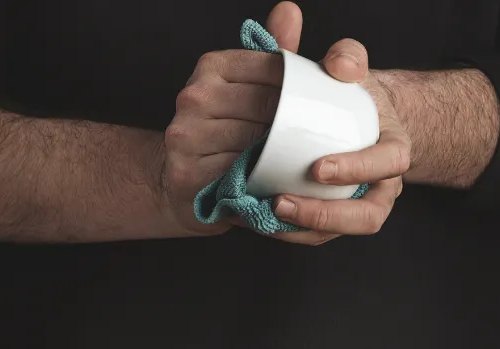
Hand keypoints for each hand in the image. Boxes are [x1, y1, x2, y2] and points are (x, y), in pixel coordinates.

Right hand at [158, 3, 300, 235]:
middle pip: (267, 108)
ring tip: (298, 162)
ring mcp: (185, 134)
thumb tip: (290, 9)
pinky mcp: (185, 172)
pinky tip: (274, 181)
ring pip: (255, 142)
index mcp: (212, 66)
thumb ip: (275, 50)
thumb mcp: (252, 85)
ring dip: (282, 154)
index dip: (302, 92)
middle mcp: (193, 96)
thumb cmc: (228, 129)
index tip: (317, 110)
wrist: (181, 181)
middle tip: (318, 141)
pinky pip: (239, 175)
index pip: (275, 71)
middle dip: (295, 124)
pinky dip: (261, 179)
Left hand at [268, 36, 411, 244]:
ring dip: (301, 229)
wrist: (353, 117)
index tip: (318, 167)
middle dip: (325, 215)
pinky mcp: (332, 218)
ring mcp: (357, 205)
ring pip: (338, 232)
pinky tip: (255, 219)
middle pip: (367, 216)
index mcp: (392, 149)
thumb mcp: (351, 68)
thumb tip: (340, 65)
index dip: (358, 168)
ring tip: (264, 215)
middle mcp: (381, 186)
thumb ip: (348, 57)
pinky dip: (287, 231)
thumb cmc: (350, 94)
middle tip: (282, 202)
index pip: (388, 163)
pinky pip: (314, 234)